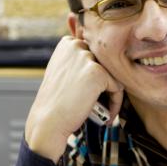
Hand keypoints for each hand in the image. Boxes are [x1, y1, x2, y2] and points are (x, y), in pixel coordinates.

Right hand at [25, 35, 123, 161]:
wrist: (48, 122)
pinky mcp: (97, 72)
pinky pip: (118, 87)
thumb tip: (100, 61)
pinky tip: (107, 115)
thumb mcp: (64, 73)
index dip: (98, 75)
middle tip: (102, 104)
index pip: (97, 55)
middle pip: (107, 64)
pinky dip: (116, 103)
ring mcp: (86, 58)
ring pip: (114, 75)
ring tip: (105, 110)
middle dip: (107, 84)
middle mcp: (76, 46)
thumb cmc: (56, 102)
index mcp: (67, 43)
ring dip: (113, 94)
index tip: (92, 92)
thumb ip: (79, 62)